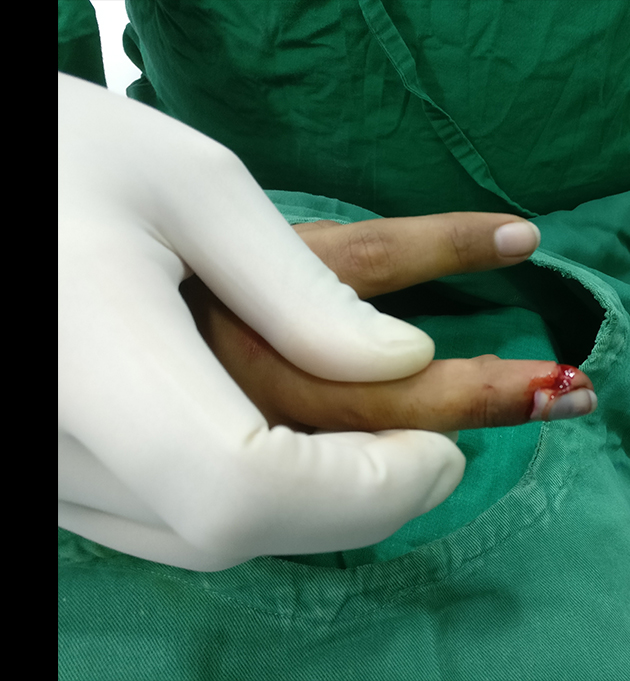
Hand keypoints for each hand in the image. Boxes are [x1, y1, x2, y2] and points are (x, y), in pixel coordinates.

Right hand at [58, 74, 589, 571]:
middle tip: (469, 449)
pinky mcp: (76, 467)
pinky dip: (277, 487)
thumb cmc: (67, 153)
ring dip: (340, 493)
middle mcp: (74, 434)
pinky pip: (183, 505)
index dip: (364, 489)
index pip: (245, 488)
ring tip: (435, 452)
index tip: (451, 456)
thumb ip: (303, 292)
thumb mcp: (197, 188)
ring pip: (224, 524)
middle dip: (381, 488)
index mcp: (99, 356)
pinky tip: (337, 468)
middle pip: (252, 510)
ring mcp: (64, 468)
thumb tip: (405, 363)